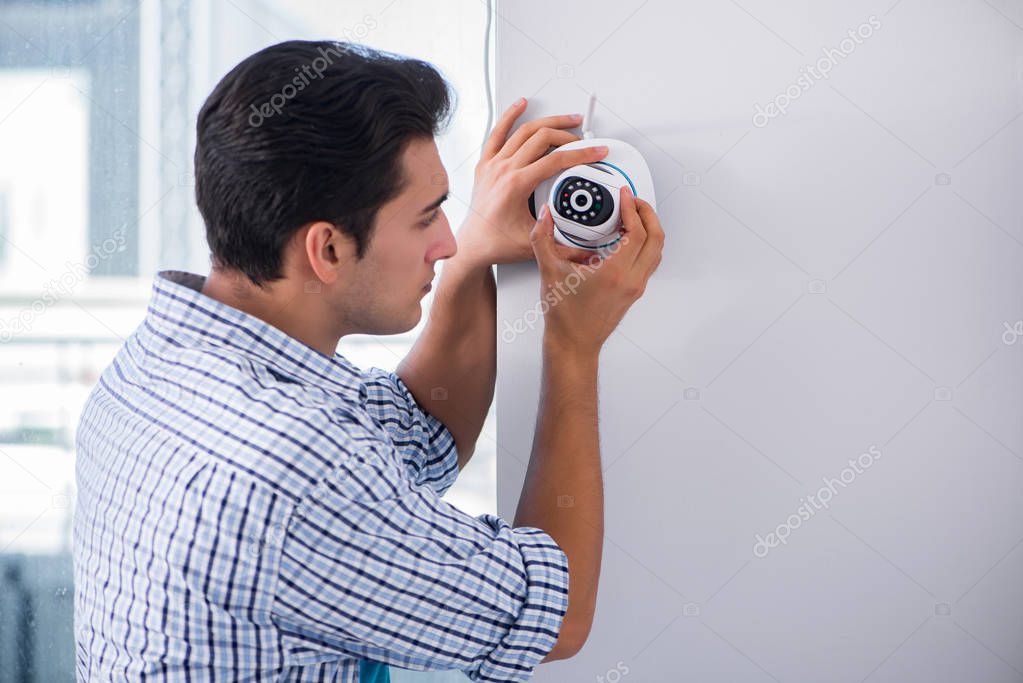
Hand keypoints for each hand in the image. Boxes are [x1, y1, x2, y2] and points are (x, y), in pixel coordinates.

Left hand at [457, 98, 609, 266]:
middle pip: (542, 139)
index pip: (557, 161)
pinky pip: (497, 133)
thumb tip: (583, 230)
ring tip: (567, 119)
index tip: (596, 152)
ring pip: (524, 131)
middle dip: (568, 135)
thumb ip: (559, 233)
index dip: (581, 154)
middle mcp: (503, 170)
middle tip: (584, 139)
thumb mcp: (535, 241)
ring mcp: (493, 164)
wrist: (473, 245)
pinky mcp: (485, 164)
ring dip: (548, 121)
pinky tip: (520, 105)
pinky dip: (510, 116)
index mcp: (517, 185)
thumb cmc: (497, 243)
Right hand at [530, 185, 663, 356]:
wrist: (573, 344)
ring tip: (633, 216)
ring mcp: (635, 287)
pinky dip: (644, 245)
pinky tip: (626, 240)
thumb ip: (542, 238)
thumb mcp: (549, 271)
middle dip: (647, 214)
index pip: (637, 231)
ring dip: (649, 229)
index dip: (632, 208)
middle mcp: (631, 280)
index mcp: (616, 273)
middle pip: (656, 238)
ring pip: (656, 251)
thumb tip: (545, 216)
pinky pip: (648, 262)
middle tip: (634, 201)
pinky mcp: (633, 292)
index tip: (624, 196)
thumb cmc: (565, 317)